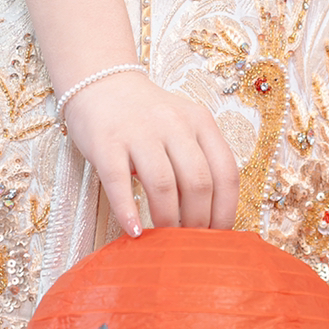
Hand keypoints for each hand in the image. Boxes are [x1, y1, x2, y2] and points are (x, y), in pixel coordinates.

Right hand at [63, 70, 240, 235]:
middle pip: (198, 182)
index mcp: (200, 122)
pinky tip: (134, 231)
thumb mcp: (184, 127)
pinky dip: (128, 211)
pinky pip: (119, 182)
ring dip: (167, 220)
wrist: (102, 84)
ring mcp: (139, 132)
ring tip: (164, 240)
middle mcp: (174, 124)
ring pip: (163, 184)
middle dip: (197, 221)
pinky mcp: (107, 142)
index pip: (225, 172)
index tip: (219, 235)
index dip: (226, 210)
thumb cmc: (148, 117)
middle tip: (189, 244)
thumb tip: (211, 218)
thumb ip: (200, 160)